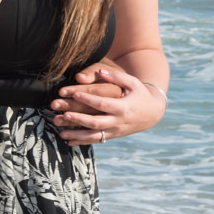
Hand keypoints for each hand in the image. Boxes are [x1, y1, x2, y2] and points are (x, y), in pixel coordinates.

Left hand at [50, 62, 164, 144]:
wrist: (152, 113)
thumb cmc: (140, 94)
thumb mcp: (132, 82)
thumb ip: (116, 76)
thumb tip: (100, 70)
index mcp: (123, 107)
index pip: (103, 104)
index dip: (88, 100)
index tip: (74, 94)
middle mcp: (118, 122)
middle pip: (96, 123)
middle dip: (79, 120)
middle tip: (63, 115)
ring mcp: (115, 131)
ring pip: (94, 136)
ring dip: (77, 136)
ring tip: (61, 133)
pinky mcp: (112, 136)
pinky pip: (96, 141)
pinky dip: (82, 142)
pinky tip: (69, 142)